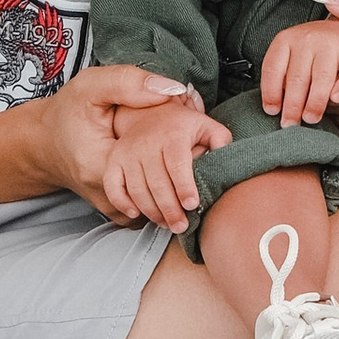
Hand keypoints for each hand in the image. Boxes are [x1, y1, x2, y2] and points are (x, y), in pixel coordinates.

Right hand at [26, 65, 219, 221]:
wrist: (42, 142)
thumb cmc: (68, 112)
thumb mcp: (92, 87)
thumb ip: (129, 83)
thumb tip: (172, 88)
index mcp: (104, 163)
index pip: (162, 168)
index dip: (186, 154)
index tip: (200, 140)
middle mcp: (107, 195)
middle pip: (165, 195)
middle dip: (187, 177)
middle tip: (204, 154)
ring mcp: (112, 208)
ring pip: (159, 209)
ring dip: (177, 192)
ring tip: (188, 167)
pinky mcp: (115, 212)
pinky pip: (148, 213)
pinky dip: (161, 199)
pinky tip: (168, 179)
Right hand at [98, 96, 226, 230]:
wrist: (149, 112)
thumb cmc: (182, 126)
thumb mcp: (205, 126)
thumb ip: (220, 139)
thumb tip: (225, 157)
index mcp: (172, 136)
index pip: (177, 164)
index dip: (184, 186)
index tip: (192, 205)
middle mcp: (147, 144)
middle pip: (157, 183)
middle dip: (170, 209)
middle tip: (182, 227)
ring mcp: (127, 153)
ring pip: (137, 189)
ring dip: (151, 212)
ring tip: (167, 224)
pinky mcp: (114, 161)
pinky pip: (113, 186)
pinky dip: (121, 202)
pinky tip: (136, 214)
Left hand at [258, 17, 338, 128]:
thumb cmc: (309, 54)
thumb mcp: (289, 58)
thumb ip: (281, 79)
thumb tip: (275, 111)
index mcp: (285, 41)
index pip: (273, 68)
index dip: (271, 92)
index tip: (272, 112)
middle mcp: (306, 39)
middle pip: (297, 77)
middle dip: (292, 105)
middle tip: (290, 125)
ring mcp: (330, 43)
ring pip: (321, 76)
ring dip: (315, 102)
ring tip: (310, 119)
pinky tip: (337, 99)